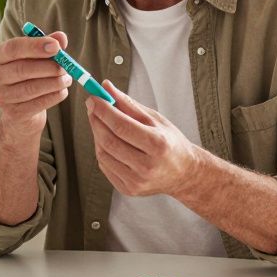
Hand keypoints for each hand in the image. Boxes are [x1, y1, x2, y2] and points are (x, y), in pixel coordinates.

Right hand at [0, 30, 72, 135]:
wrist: (21, 109)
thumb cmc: (30, 75)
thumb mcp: (37, 56)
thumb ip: (48, 44)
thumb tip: (61, 38)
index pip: (14, 48)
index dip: (35, 46)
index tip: (56, 46)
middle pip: (23, 69)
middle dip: (49, 67)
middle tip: (66, 66)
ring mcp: (1, 96)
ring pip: (31, 88)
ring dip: (55, 82)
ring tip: (67, 79)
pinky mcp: (13, 113)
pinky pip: (38, 104)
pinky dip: (54, 96)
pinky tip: (62, 91)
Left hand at [85, 80, 201, 196]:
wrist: (184, 174)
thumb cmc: (170, 142)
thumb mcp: (155, 119)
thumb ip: (128, 104)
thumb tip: (105, 87)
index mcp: (157, 144)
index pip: (121, 126)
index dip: (103, 110)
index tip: (93, 98)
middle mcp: (147, 166)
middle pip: (109, 141)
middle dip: (96, 121)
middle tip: (92, 107)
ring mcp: (136, 181)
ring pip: (103, 154)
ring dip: (97, 135)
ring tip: (101, 123)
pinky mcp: (129, 189)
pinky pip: (105, 166)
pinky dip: (101, 150)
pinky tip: (108, 141)